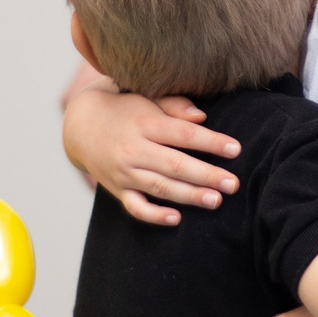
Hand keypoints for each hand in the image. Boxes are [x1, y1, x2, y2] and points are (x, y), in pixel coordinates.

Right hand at [63, 79, 240, 225]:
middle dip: (206, 175)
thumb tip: (201, 117)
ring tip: (216, 201)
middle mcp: (133, 150)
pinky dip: (154, 215)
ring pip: (160, 187)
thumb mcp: (147, 96)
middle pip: (175, 165)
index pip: (183, 135)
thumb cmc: (126, 107)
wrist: (81, 125)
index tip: (236, 149)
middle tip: (233, 184)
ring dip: (189, 196)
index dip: (211, 142)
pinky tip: (176, 219)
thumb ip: (174, 105)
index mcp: (144, 123)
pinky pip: (135, 207)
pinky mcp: (118, 190)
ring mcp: (124, 173)